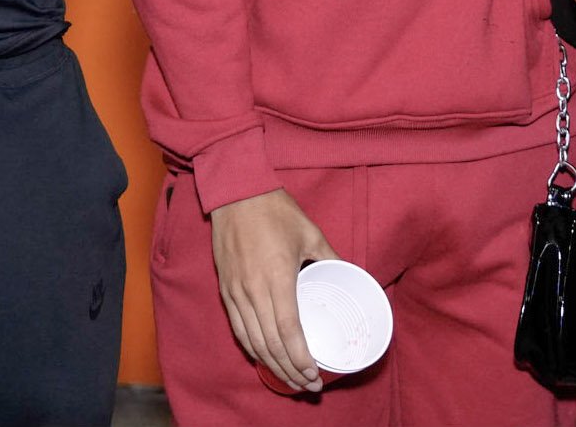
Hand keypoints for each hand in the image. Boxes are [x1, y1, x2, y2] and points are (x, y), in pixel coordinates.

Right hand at [209, 189, 336, 392]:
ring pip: (252, 341)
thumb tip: (349, 274)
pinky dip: (251, 348)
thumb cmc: (274, 209)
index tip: (315, 375)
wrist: (235, 191)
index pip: (288, 332)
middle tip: (307, 385)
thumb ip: (331, 257)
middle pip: (270, 344)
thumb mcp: (311, 232)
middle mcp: (254, 289)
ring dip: (271, 365)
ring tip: (289, 378)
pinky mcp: (225, 288)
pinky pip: (238, 328)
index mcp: (278, 276)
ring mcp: (236, 291)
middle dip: (290, 371)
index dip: (301, 359)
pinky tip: (264, 357)